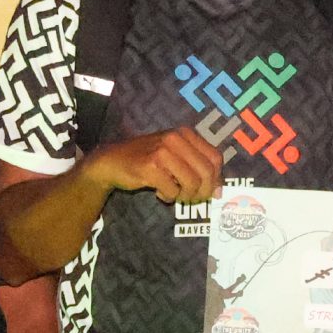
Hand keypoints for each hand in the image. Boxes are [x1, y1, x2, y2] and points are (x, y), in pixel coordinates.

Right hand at [81, 126, 221, 204]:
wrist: (112, 161)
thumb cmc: (147, 160)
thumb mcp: (175, 155)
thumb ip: (197, 167)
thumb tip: (219, 191)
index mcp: (185, 134)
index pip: (215, 158)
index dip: (216, 178)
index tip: (209, 191)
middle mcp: (176, 138)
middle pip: (206, 172)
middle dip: (203, 191)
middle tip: (192, 199)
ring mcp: (163, 151)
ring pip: (192, 183)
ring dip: (185, 196)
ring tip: (175, 194)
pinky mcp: (150, 167)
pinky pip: (172, 191)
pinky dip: (168, 196)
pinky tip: (159, 192)